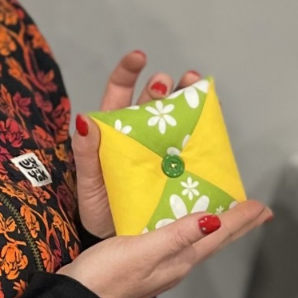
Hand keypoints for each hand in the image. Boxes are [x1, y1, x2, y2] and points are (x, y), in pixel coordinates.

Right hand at [59, 197, 272, 297]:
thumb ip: (178, 235)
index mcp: (181, 260)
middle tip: (259, 211)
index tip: (264, 206)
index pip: (219, 235)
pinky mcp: (144, 264)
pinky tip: (186, 225)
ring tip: (231, 214)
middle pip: (215, 241)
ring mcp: (161, 267)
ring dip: (218, 227)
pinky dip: (192, 229)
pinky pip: (180, 242)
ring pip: (200, 242)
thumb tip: (215, 221)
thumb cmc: (107, 275)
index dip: (241, 219)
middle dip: (238, 224)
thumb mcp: (143, 250)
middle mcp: (177, 265)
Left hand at [71, 50, 203, 239]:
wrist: (119, 240)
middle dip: (166, 84)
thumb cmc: (98, 208)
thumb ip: (86, 154)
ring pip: (177, 116)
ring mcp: (161, 149)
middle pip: (153, 99)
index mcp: (114, 131)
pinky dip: (205, 131)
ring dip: (188, 99)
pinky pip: (193, 145)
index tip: (139, 57)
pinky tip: (213, 124)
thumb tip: (84, 121)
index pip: (119, 91)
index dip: (129, 71)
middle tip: (176, 81)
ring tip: (197, 88)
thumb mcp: (88, 182)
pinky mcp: (179, 167)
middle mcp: (139, 134)